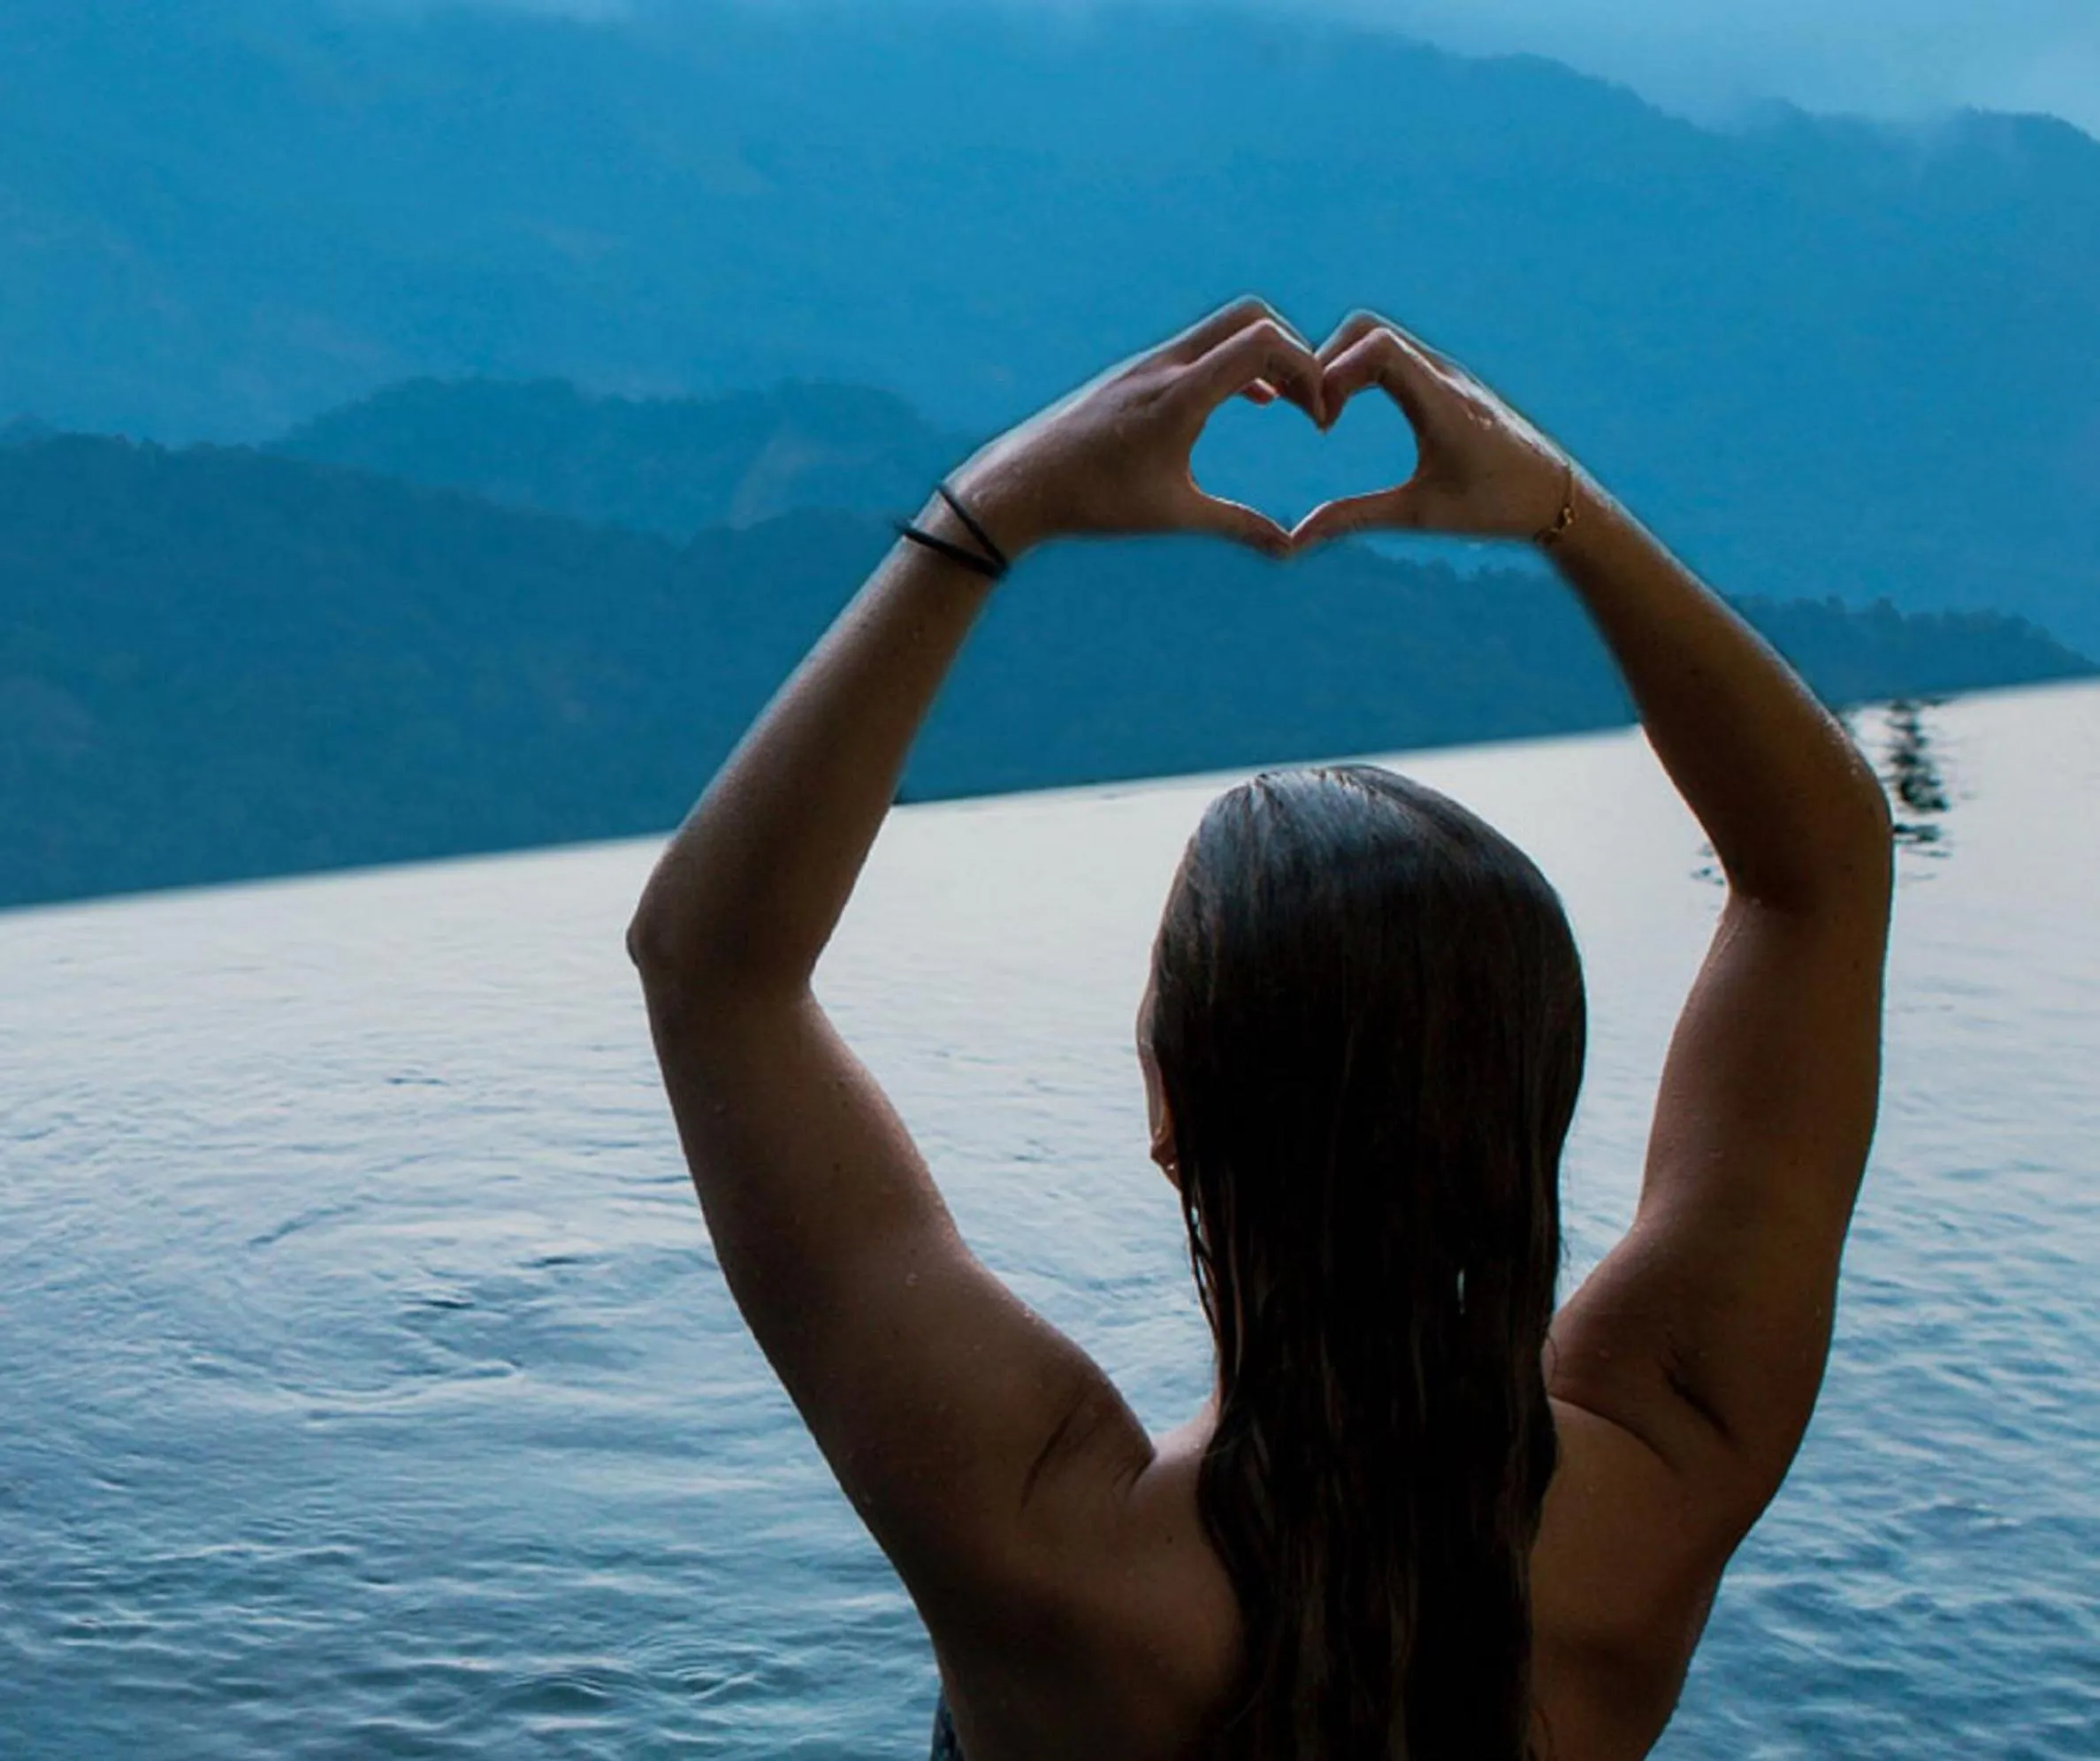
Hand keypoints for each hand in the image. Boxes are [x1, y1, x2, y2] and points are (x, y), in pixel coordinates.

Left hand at [947, 298, 1325, 559]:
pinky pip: (1201, 347)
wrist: (1022, 482)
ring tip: (1290, 403)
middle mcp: (1165, 365)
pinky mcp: (1137, 372)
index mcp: (1180, 395)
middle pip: (1251, 317)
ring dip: (1267, 356)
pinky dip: (1237, 362)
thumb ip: (1239, 526)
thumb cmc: (1095, 502)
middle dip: (1295, 350)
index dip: (1308, 370)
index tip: (1319, 416)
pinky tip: (1251, 400)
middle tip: (1312, 399)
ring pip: (1224, 329)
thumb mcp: (1174, 516)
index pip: (1262, 343)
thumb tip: (1289, 550)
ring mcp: (1149, 363)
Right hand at [1291, 312, 1575, 550]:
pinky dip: (1359, 367)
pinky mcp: (1445, 378)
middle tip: (1314, 414)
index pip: (1378, 347)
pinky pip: (1393, 351)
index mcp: (1443, 403)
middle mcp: (1444, 375)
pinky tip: (1348, 408)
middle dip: (1325, 361)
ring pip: (1379, 334)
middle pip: (1368, 328)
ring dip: (1340, 363)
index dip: (1333, 374)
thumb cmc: (1494, 508)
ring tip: (1325, 413)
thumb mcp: (1419, 516)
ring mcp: (1446, 371)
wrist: (1556, 495)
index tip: (1322, 425)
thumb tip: (1295, 540)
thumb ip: (1354, 519)